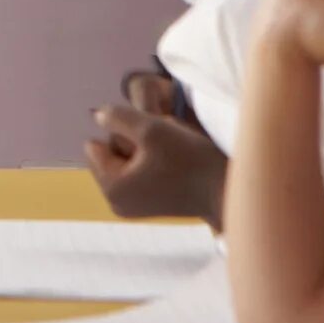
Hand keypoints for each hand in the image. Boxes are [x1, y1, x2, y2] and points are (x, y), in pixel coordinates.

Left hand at [85, 100, 227, 221]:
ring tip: (169, 157)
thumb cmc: (191, 159)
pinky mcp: (148, 206)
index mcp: (112, 188)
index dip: (120, 136)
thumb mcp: (151, 127)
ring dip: (142, 152)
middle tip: (161, 150)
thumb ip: (118, 117)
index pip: (95, 145)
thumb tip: (97, 115)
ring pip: (124, 162)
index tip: (148, 144)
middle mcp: (116, 203)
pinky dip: (151, 164)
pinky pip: (137, 173)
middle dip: (129, 145)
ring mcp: (132, 207)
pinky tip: (173, 167)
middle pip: (108, 155)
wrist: (229, 190)